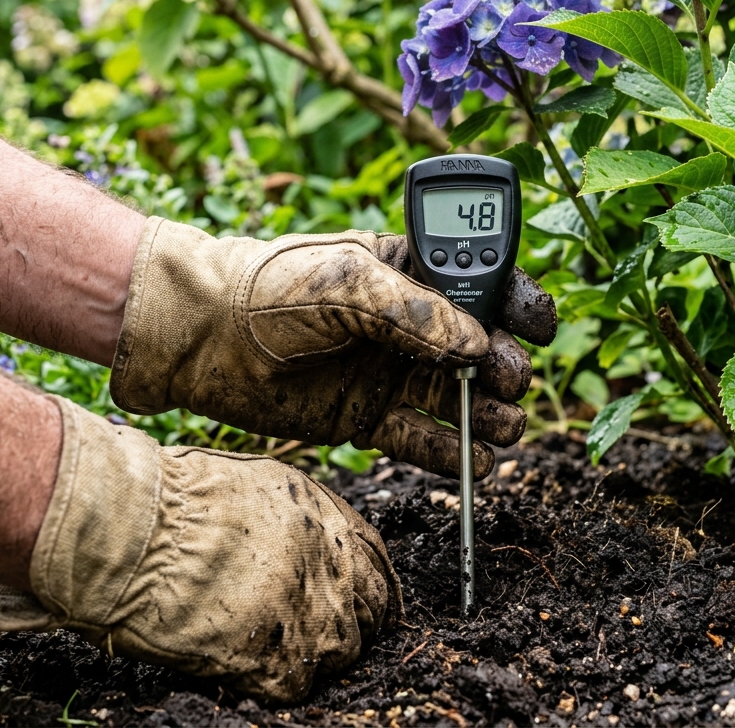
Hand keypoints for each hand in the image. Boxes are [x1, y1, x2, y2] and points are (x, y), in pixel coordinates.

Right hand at [0, 396, 399, 702]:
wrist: (132, 531)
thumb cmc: (173, 500)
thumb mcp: (255, 483)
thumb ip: (296, 515)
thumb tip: (309, 539)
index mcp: (326, 517)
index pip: (377, 561)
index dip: (368, 584)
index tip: (361, 598)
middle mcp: (330, 565)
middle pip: (369, 611)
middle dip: (350, 621)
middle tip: (316, 629)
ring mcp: (308, 615)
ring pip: (339, 652)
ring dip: (312, 653)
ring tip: (270, 645)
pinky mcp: (275, 660)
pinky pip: (294, 686)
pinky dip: (272, 681)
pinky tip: (244, 662)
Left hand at [108, 218, 555, 476]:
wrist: (198, 337)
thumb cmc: (264, 287)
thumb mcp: (344, 283)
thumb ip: (414, 311)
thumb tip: (478, 345)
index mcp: (408, 269)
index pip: (482, 282)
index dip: (516, 302)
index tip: (536, 325)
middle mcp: (406, 321)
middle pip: (481, 346)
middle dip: (506, 365)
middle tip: (509, 381)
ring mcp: (386, 370)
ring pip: (457, 396)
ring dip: (487, 413)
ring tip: (502, 428)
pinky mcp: (364, 415)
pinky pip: (419, 438)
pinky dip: (449, 454)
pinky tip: (474, 464)